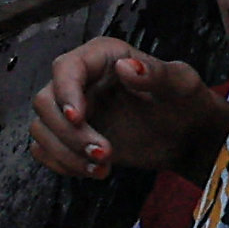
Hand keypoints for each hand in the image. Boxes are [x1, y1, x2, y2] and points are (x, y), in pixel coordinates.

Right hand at [28, 36, 223, 183]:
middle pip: (45, 102)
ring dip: (66, 153)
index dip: (65, 92)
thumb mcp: (180, 83)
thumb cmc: (185, 102)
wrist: (187, 135)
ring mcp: (72, 109)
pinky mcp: (69, 136)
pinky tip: (94, 171)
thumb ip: (156, 73)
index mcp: (102, 57)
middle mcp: (80, 80)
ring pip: (41, 129)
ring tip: (103, 167)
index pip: (66, 68)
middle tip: (104, 154)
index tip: (78, 118)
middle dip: (69, 134)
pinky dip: (63, 164)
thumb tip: (126, 68)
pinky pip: (45, 149)